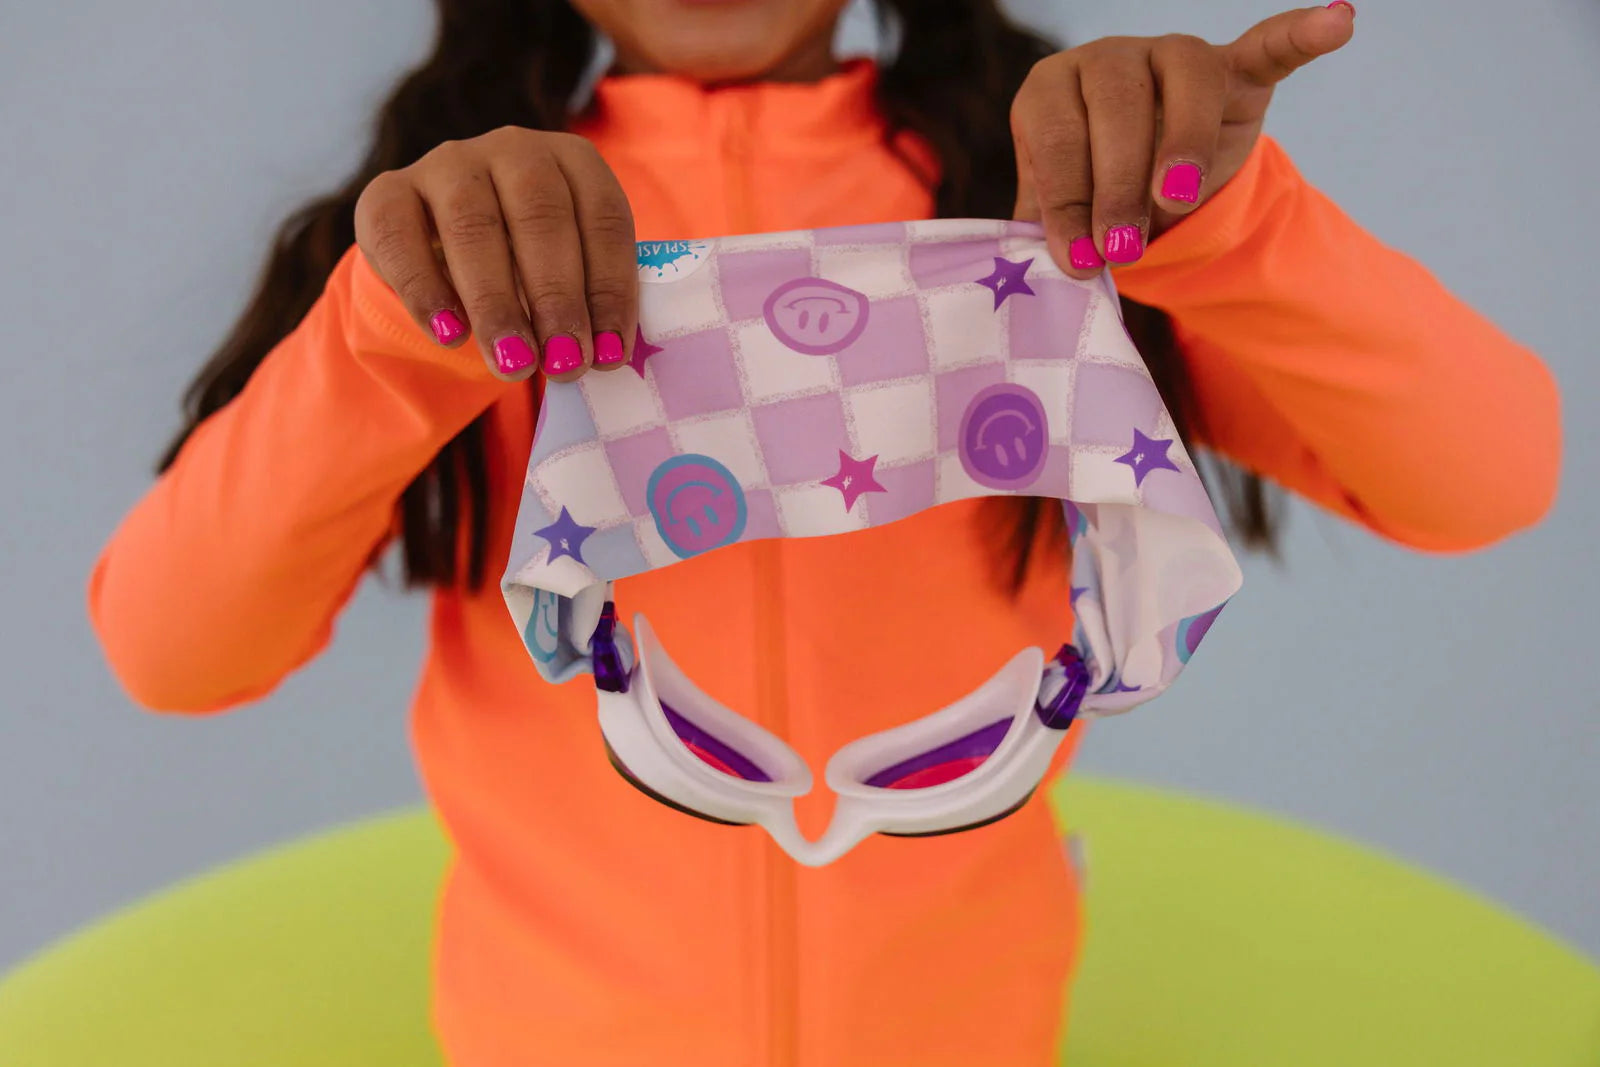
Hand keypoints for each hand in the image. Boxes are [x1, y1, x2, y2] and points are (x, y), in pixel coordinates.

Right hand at [354, 127, 638, 381]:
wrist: (442, 255)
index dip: (610, 287)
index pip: (603, 217)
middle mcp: (514, 149)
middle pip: (541, 217)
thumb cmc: (526, 266)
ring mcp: (447, 164)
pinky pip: (401, 238)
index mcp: (573, 160)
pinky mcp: (388, 191)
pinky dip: (426, 292)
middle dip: (557, 298)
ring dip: (497, 303)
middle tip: (564, 362)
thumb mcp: (566, 272)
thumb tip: (604, 356)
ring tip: (514, 362)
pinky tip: (450, 336)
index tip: (609, 352)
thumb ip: (586, 301)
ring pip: (473, 226)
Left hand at [1011, 3, 1355, 277]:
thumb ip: (1058, 232)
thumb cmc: (1092, 197)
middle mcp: (1107, 59)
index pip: (1055, 134)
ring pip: (1184, 79)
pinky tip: (1336, 24)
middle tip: (1122, 246)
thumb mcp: (1065, 216)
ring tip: (1174, 199)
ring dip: (1181, 143)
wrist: (1145, 186)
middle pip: (1116, 102)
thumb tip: (1061, 265)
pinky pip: (1268, 47)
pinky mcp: (1233, 69)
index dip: (1065, 200)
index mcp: (1051, 89)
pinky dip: (1301, 35)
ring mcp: (1171, 55)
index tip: (1079, 258)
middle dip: (1117, 183)